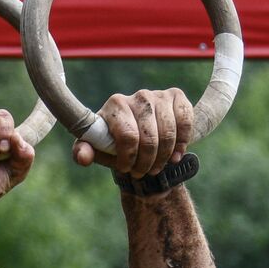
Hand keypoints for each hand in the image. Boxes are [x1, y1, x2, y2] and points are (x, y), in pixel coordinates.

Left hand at [71, 89, 192, 177]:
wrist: (141, 137)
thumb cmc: (116, 143)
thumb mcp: (98, 149)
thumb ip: (84, 152)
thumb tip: (83, 157)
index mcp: (116, 104)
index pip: (127, 135)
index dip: (129, 158)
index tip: (126, 168)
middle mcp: (138, 95)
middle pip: (148, 138)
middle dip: (146, 162)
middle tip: (142, 172)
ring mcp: (159, 95)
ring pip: (168, 133)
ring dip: (164, 157)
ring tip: (157, 167)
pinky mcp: (177, 97)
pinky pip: (185, 121)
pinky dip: (182, 142)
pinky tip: (176, 154)